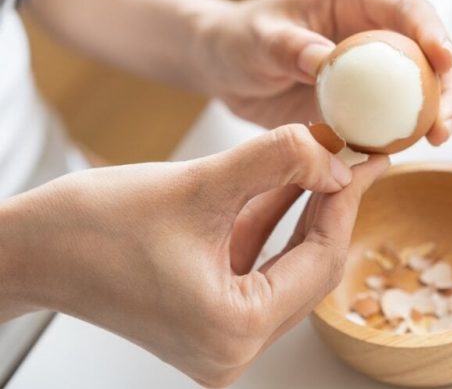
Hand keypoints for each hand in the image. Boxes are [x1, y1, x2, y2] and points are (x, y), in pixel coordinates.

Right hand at [0, 124, 388, 386]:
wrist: (25, 251)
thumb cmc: (88, 228)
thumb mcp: (197, 184)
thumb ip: (276, 162)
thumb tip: (333, 156)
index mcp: (233, 330)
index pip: (320, 259)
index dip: (346, 200)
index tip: (364, 158)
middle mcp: (231, 348)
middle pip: (309, 268)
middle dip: (330, 206)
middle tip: (351, 157)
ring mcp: (219, 337)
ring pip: (286, 266)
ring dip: (303, 211)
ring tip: (324, 161)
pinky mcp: (206, 316)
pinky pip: (257, 267)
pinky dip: (271, 224)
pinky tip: (289, 182)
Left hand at [194, 0, 451, 145]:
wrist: (227, 68)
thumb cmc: (238, 39)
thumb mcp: (257, 38)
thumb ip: (289, 46)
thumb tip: (326, 60)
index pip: (408, 9)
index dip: (433, 33)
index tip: (444, 60)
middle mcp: (376, 30)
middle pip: (435, 52)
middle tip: (444, 122)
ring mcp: (377, 70)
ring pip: (428, 87)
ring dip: (441, 112)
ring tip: (436, 139)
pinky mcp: (369, 103)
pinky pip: (398, 118)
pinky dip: (406, 135)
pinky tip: (403, 152)